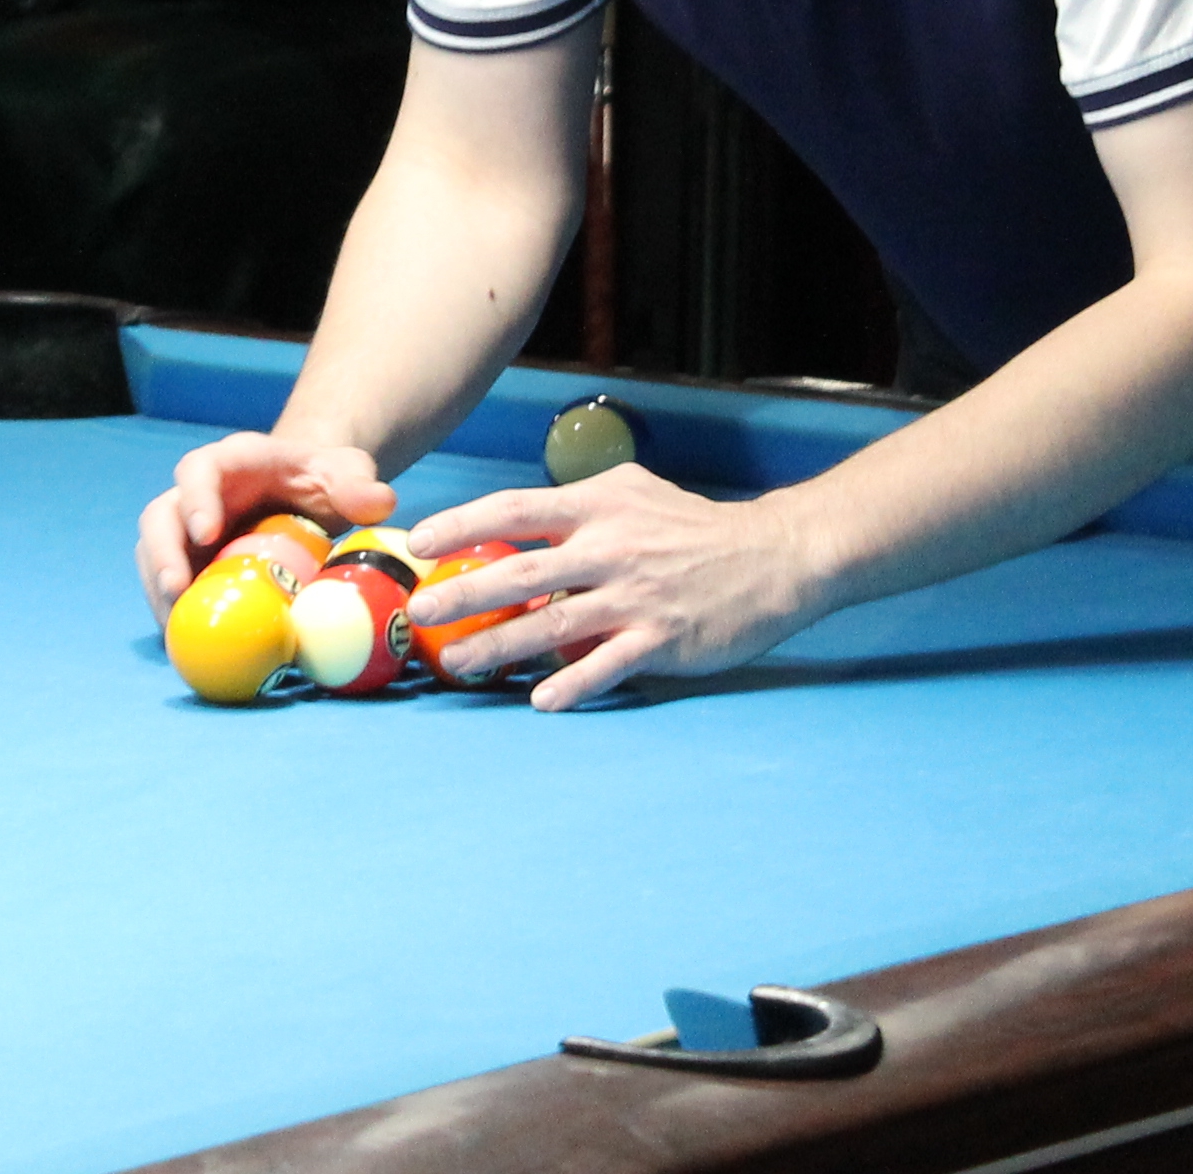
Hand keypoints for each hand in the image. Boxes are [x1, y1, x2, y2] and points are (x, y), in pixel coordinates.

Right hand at [135, 432, 398, 618]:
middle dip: (163, 553)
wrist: (304, 491)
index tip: (205, 532)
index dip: (196, 499)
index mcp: (232, 463)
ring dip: (159, 591)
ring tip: (176, 628)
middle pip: (160, 517)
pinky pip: (171, 587)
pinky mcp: (190, 564)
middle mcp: (197, 495)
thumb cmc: (320, 476)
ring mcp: (188, 532)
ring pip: (154, 555)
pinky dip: (176, 614)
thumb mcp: (344, 470)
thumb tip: (380, 503)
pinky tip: (191, 644)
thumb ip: (357, 482)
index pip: (200, 470)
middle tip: (176, 589)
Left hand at [403, 467, 822, 710]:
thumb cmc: (692, 528)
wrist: (772, 558)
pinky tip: (541, 699)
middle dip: (465, 594)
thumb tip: (516, 522)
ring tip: (461, 664)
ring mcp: (636, 595)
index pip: (516, 509)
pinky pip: (608, 665)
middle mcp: (611, 548)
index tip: (420, 543)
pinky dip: (574, 683)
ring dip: (501, 647)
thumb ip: (578, 506)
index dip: (463, 524)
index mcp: (599, 506)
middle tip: (421, 613)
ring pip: (554, 622)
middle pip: (522, 570)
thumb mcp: (633, 494)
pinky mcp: (663, 637)